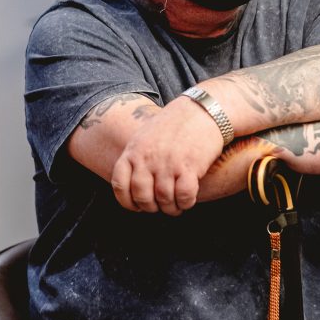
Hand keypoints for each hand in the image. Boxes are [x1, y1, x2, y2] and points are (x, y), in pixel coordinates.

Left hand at [110, 96, 224, 214]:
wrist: (200, 110)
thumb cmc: (172, 126)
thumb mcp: (144, 137)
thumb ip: (135, 159)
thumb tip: (131, 188)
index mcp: (133, 151)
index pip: (119, 184)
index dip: (126, 201)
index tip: (136, 206)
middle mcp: (148, 158)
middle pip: (142, 196)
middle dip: (151, 208)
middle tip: (160, 207)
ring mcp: (168, 162)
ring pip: (164, 200)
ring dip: (171, 209)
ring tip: (175, 206)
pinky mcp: (190, 166)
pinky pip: (184, 196)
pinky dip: (185, 203)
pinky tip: (187, 200)